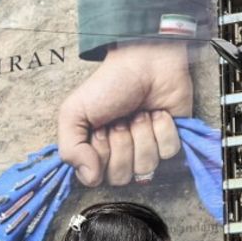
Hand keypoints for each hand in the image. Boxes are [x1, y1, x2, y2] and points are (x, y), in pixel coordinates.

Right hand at [57, 41, 191, 185]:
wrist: (145, 62)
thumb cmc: (109, 85)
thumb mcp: (74, 112)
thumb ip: (70, 149)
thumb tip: (89, 178)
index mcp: (96, 151)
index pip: (96, 178)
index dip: (100, 154)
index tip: (100, 129)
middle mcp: (122, 156)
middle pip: (122, 177)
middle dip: (122, 144)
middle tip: (121, 120)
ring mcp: (148, 150)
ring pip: (146, 166)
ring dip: (142, 134)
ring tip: (140, 113)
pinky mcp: (171, 141)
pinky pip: (169, 153)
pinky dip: (163, 129)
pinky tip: (158, 113)